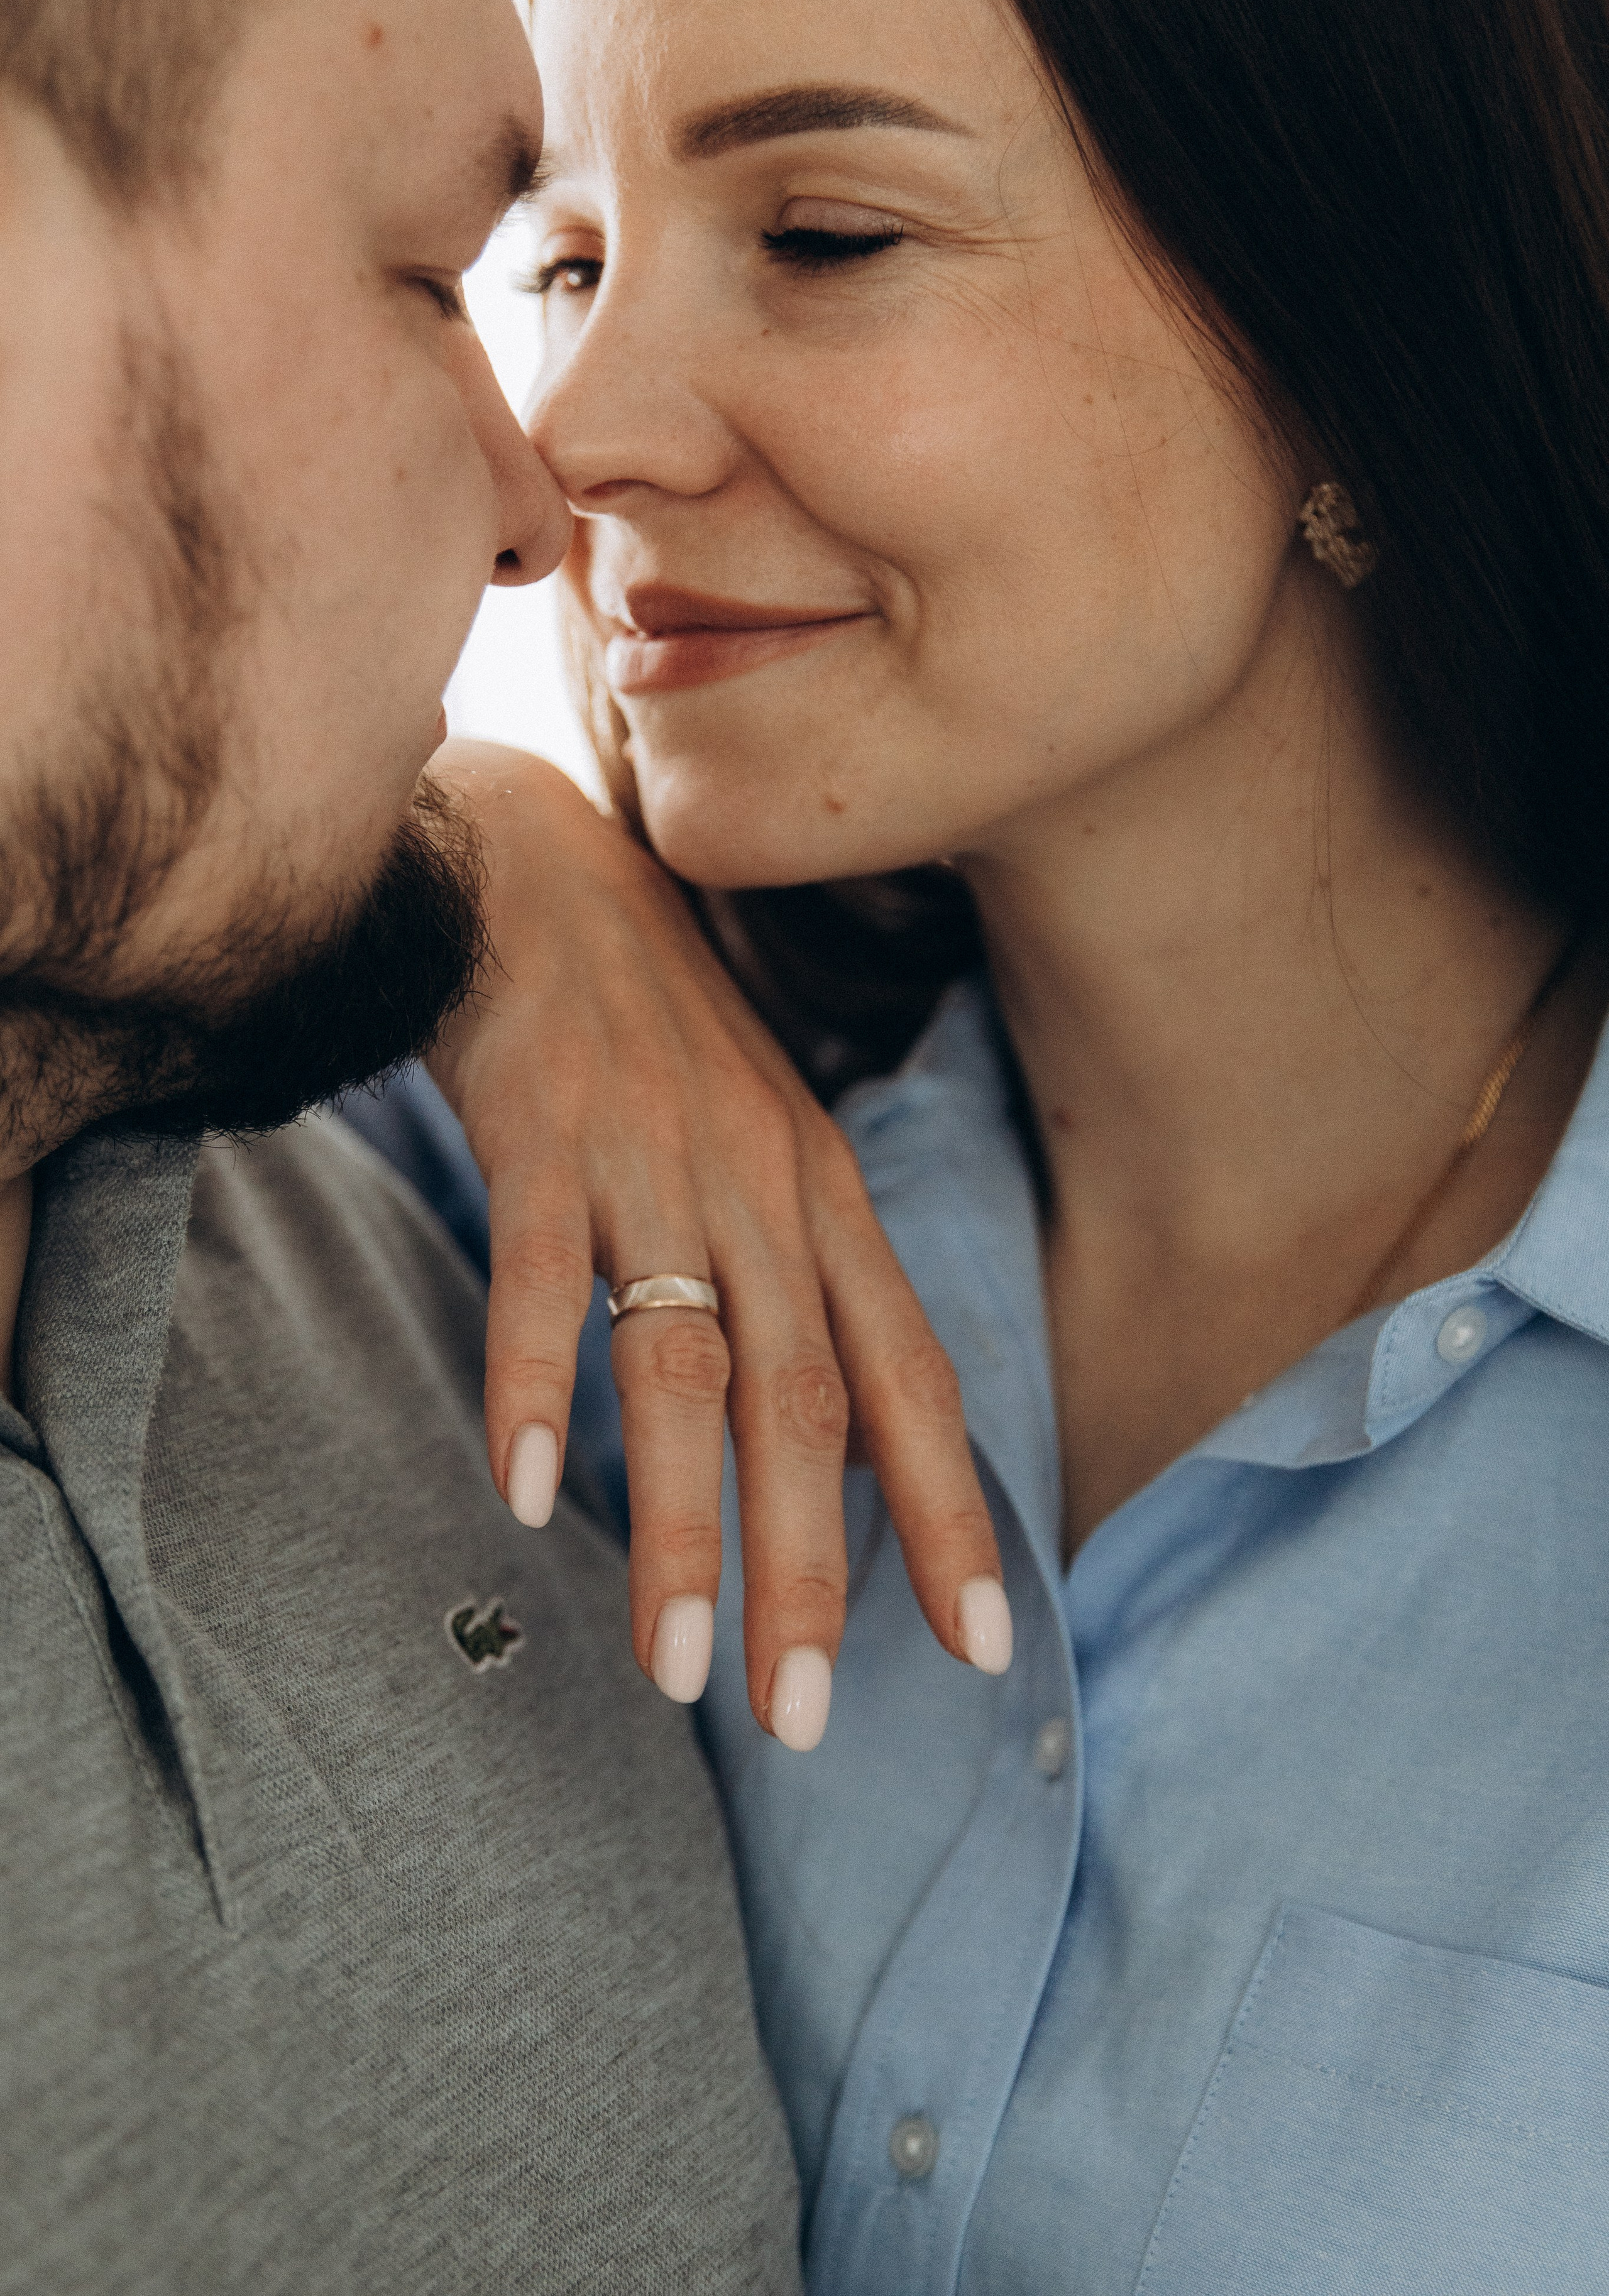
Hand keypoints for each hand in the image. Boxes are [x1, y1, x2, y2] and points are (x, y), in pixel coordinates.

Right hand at [426, 740, 1011, 1745]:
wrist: (540, 870)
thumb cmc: (656, 1032)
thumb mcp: (765, 1148)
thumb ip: (806, 1286)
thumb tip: (848, 1442)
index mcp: (823, 1203)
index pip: (910, 1381)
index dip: (951, 1514)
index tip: (981, 1650)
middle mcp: (762, 1187)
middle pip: (807, 1403)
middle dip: (813, 1571)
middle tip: (804, 1720)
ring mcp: (653, 1159)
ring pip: (684, 1364)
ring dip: (684, 1524)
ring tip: (677, 1670)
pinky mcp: (542, 1130)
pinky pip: (541, 1274)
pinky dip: (539, 1382)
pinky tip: (530, 1490)